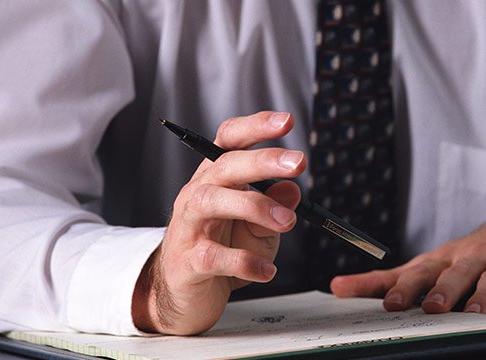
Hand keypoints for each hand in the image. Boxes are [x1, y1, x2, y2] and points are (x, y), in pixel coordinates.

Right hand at [132, 111, 304, 334]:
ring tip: (286, 221)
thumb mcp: (256, 226)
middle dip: (263, 160)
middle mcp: (198, 195)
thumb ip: (273, 206)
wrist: (187, 294)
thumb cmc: (223, 251)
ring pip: (212, 201)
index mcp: (216, 179)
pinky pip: (215, 257)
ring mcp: (189, 227)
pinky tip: (267, 270)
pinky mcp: (188, 262)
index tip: (286, 121)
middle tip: (298, 163)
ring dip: (253, 206)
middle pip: (224, 165)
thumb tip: (293, 189)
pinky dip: (244, 262)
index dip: (255, 127)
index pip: (228, 140)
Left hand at [331, 201, 485, 313]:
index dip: (397, 288)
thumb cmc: (470, 253)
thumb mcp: (431, 264)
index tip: (381, 303)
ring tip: (478, 310)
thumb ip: (389, 279)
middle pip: (452, 273)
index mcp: (442, 259)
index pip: (412, 272)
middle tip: (428, 307)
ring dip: (485, 293)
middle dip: (439, 289)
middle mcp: (470, 254)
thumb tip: (337, 288)